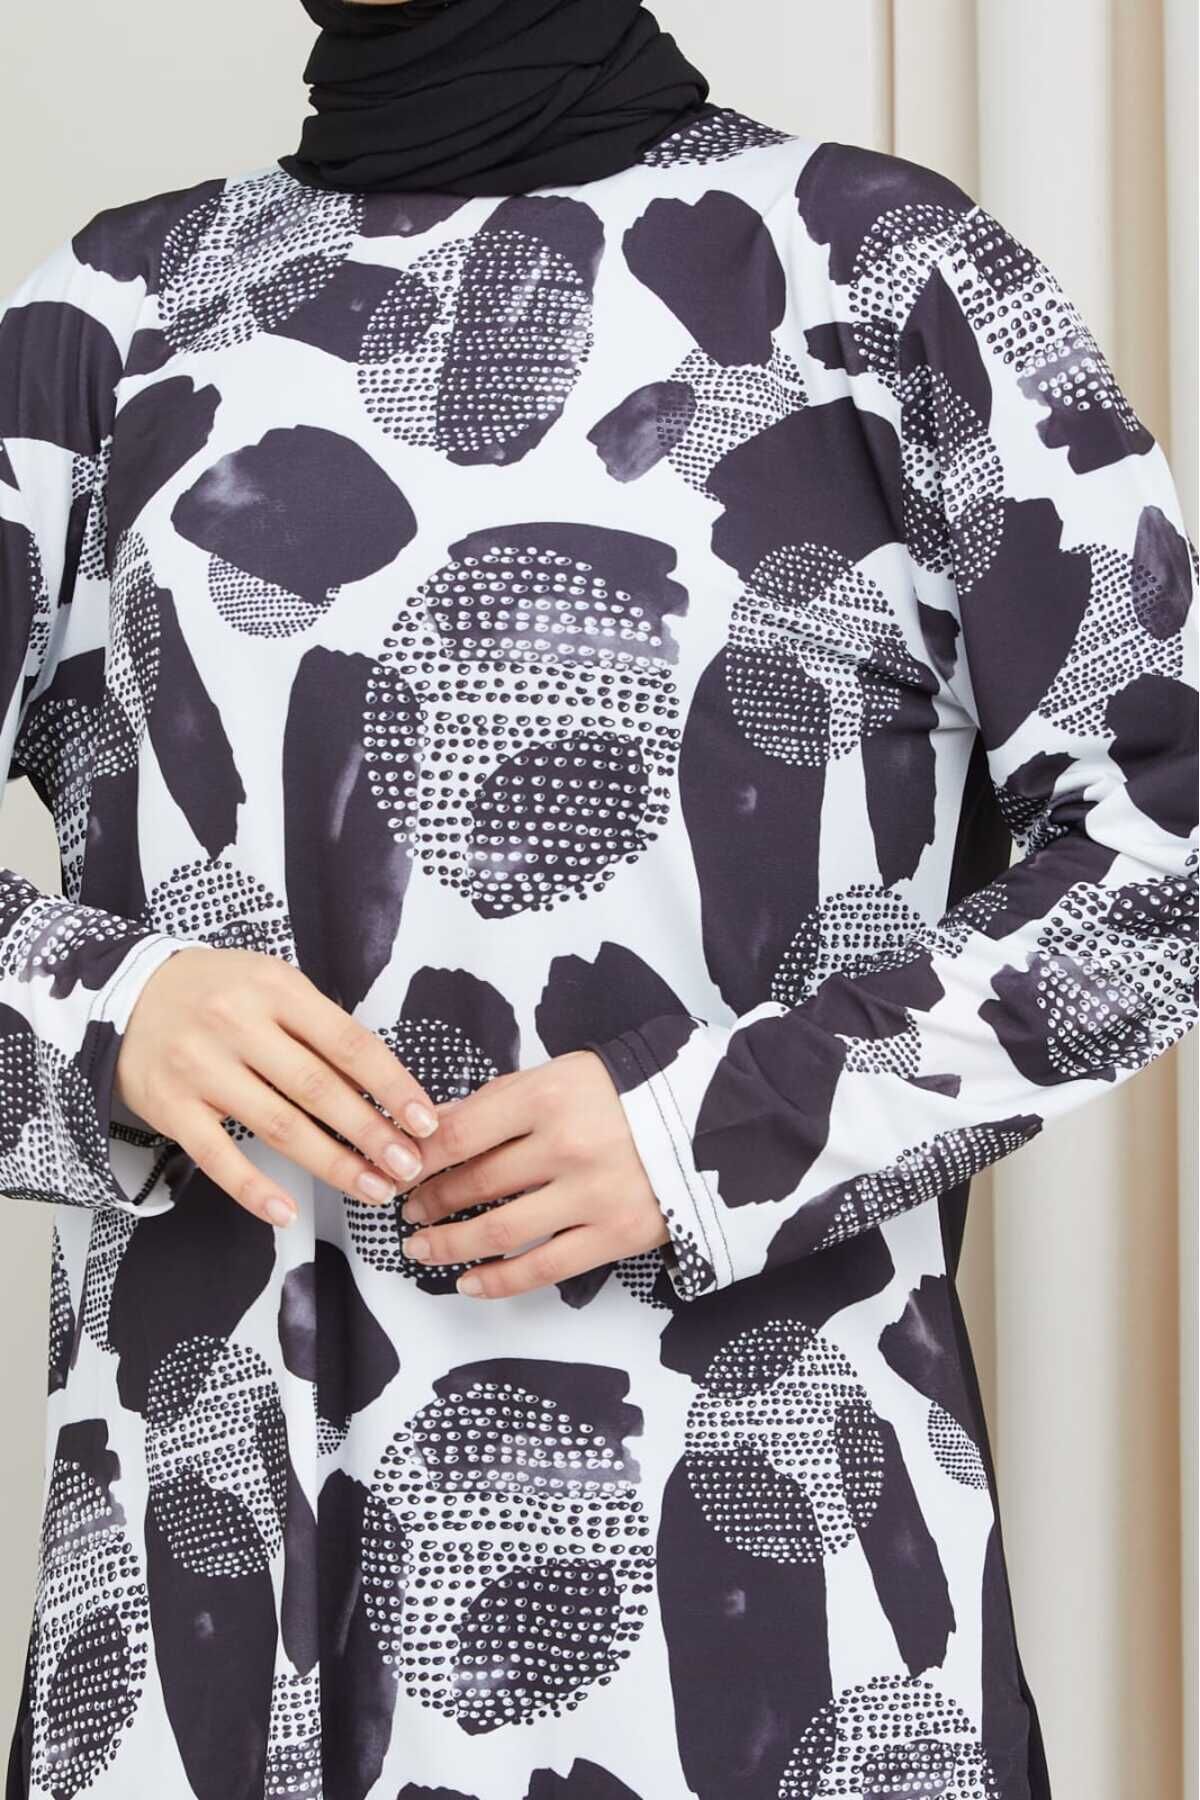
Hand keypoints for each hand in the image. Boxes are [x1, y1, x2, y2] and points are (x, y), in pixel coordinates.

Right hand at [116, 947, 440, 1228]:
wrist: (127, 993)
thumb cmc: (221, 992)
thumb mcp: (274, 988)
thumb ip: (322, 1031)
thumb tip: (381, 1091)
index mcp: (276, 989)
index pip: (349, 1043)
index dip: (392, 1086)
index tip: (425, 1122)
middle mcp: (238, 1024)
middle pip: (318, 1088)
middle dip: (371, 1133)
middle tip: (409, 1167)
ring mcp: (200, 1067)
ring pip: (278, 1125)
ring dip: (332, 1164)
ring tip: (373, 1189)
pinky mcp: (169, 1106)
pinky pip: (217, 1156)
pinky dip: (253, 1188)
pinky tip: (288, 1212)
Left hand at [397, 1049, 669, 1297]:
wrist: (715, 1123)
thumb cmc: (630, 1095)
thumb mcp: (563, 1075)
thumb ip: (500, 1100)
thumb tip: (432, 1125)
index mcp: (550, 1095)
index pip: (460, 1134)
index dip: (418, 1158)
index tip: (395, 1169)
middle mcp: (567, 1146)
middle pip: (475, 1182)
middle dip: (430, 1199)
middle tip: (408, 1209)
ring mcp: (592, 1195)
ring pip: (499, 1229)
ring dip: (449, 1243)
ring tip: (421, 1247)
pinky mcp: (615, 1236)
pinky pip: (542, 1267)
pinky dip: (498, 1280)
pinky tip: (468, 1281)